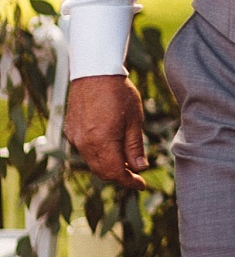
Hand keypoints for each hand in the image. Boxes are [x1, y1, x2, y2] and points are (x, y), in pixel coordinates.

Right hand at [65, 74, 147, 190]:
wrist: (94, 72)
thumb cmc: (119, 93)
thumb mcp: (134, 120)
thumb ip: (135, 147)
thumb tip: (140, 168)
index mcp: (102, 142)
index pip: (115, 173)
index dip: (130, 181)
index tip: (141, 184)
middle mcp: (85, 143)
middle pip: (102, 172)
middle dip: (119, 176)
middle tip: (135, 174)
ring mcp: (75, 137)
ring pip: (92, 163)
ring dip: (108, 166)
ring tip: (125, 160)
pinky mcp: (71, 130)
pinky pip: (84, 150)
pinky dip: (97, 155)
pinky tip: (110, 147)